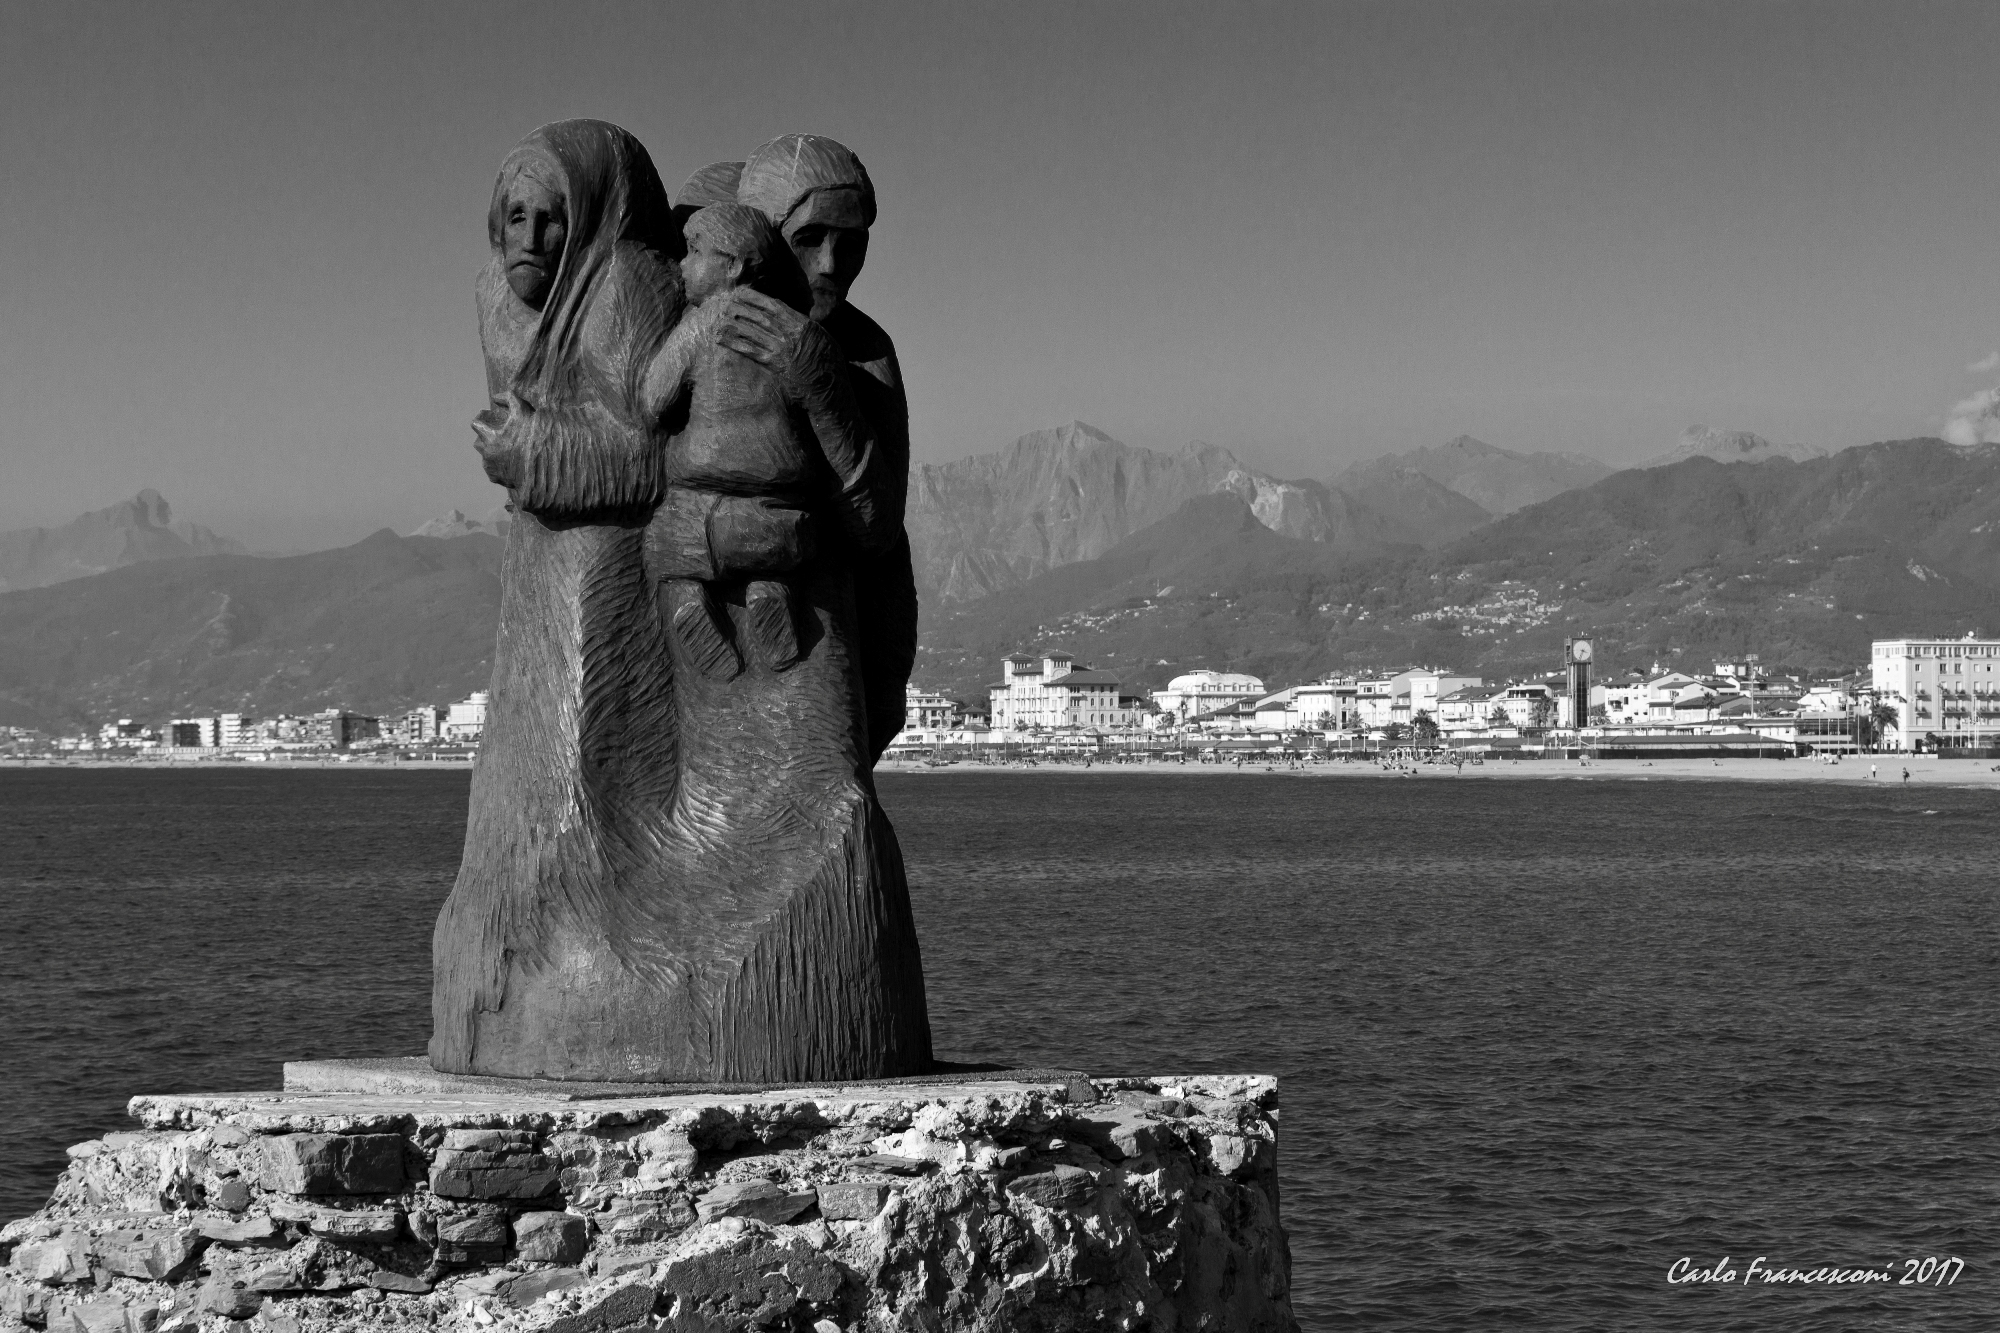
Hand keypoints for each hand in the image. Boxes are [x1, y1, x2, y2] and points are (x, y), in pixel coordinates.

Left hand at [471, 391, 530, 487]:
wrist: (544, 466)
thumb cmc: (533, 437)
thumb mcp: (524, 412)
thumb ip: (509, 398)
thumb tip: (496, 397)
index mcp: (489, 437)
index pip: (476, 424)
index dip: (482, 419)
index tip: (488, 419)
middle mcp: (486, 454)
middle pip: (478, 442)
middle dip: (486, 438)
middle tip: (499, 435)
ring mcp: (491, 468)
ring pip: (485, 457)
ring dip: (492, 453)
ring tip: (506, 451)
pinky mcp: (497, 479)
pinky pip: (493, 471)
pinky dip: (500, 467)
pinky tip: (510, 464)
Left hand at [718, 289, 844, 405]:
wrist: (830, 388)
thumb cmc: (829, 366)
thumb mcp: (823, 340)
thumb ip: (806, 329)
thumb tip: (793, 319)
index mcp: (803, 324)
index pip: (775, 305)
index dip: (756, 298)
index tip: (742, 293)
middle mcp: (791, 332)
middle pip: (760, 315)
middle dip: (740, 307)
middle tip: (724, 302)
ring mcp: (782, 347)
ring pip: (752, 330)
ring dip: (732, 323)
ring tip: (717, 318)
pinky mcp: (774, 363)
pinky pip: (749, 350)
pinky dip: (733, 343)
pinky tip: (720, 339)